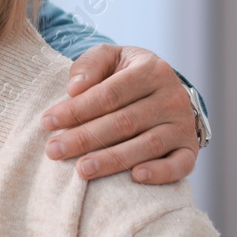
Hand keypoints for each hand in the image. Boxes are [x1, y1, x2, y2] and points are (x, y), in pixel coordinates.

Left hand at [40, 45, 197, 184]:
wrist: (165, 89)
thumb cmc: (126, 75)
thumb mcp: (110, 58)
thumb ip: (90, 65)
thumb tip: (75, 88)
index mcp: (151, 71)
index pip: (109, 94)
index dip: (77, 109)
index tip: (47, 122)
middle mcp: (171, 98)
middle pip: (124, 122)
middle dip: (85, 138)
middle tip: (54, 150)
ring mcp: (183, 125)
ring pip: (148, 145)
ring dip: (113, 160)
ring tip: (82, 170)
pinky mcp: (190, 149)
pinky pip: (180, 164)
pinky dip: (160, 172)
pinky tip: (136, 177)